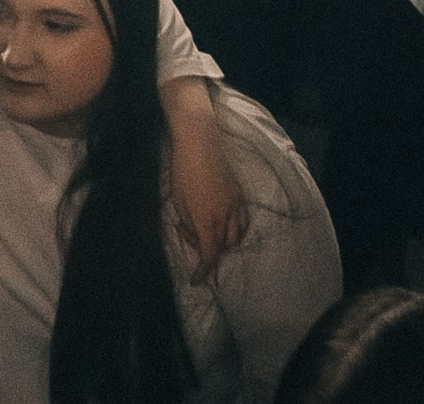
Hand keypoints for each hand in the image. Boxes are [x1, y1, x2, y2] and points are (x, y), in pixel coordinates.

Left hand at [164, 91, 249, 280]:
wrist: (199, 143)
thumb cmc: (183, 170)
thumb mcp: (179, 201)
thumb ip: (189, 224)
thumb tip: (195, 236)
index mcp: (207, 220)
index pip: (209, 255)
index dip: (202, 271)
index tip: (195, 280)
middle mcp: (225, 216)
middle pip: (223, 247)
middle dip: (208, 250)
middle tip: (190, 234)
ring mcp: (236, 205)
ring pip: (236, 236)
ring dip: (223, 241)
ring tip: (206, 228)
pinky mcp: (240, 195)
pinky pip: (244, 221)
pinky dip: (236, 229)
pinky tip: (223, 222)